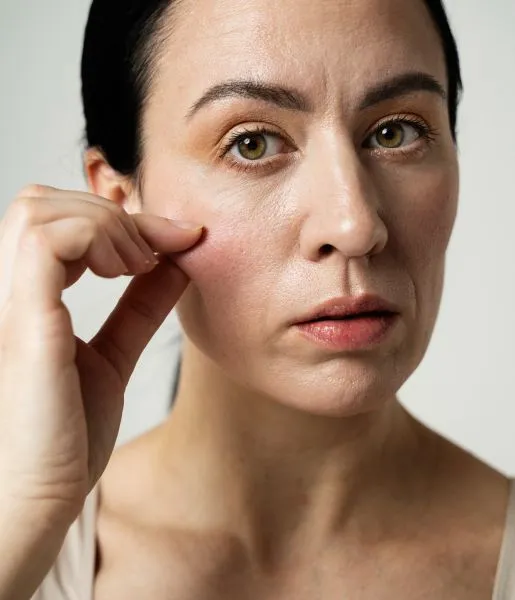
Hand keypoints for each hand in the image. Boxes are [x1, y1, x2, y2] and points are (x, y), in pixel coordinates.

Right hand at [0, 185, 202, 518]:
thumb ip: (137, 308)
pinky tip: (128, 271)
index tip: (179, 236)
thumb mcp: (112, 356)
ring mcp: (8, 303)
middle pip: (42, 201)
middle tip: (154, 252)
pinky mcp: (23, 323)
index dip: (120, 218)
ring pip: (40, 209)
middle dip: (114, 215)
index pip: (54, 219)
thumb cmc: (64, 436)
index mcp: (24, 298)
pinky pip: (47, 243)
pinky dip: (97, 239)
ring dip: (106, 224)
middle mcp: (5, 291)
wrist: (38, 499)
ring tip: (138, 264)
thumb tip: (174, 262)